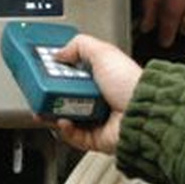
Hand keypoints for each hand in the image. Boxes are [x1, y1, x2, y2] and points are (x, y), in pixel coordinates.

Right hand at [52, 34, 142, 154]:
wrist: (143, 114)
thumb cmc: (130, 84)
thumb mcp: (104, 52)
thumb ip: (80, 46)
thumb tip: (59, 52)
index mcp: (103, 76)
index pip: (73, 71)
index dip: (56, 70)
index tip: (42, 68)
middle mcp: (99, 97)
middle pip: (65, 94)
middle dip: (49, 92)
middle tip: (41, 88)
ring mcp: (97, 118)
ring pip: (64, 115)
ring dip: (52, 112)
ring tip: (46, 106)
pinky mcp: (95, 138)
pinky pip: (72, 135)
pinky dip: (64, 129)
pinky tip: (63, 120)